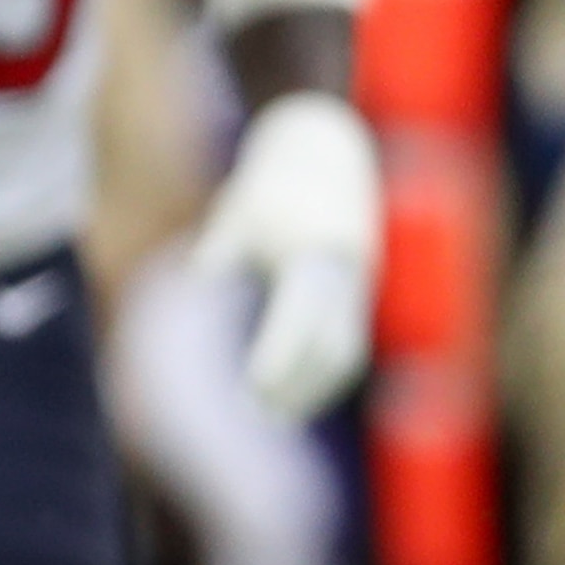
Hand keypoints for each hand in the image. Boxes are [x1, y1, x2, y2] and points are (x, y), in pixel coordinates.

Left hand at [190, 91, 380, 421]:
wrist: (330, 150)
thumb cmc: (272, 184)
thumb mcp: (240, 209)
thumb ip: (223, 245)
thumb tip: (202, 276)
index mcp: (313, 248)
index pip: (301, 313)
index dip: (281, 353)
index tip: (255, 386)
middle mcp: (343, 268)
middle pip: (330, 342)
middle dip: (298, 383)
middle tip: (258, 413)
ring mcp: (358, 280)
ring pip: (346, 348)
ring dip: (315, 387)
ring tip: (275, 415)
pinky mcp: (361, 289)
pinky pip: (351, 341)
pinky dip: (326, 373)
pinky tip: (297, 397)